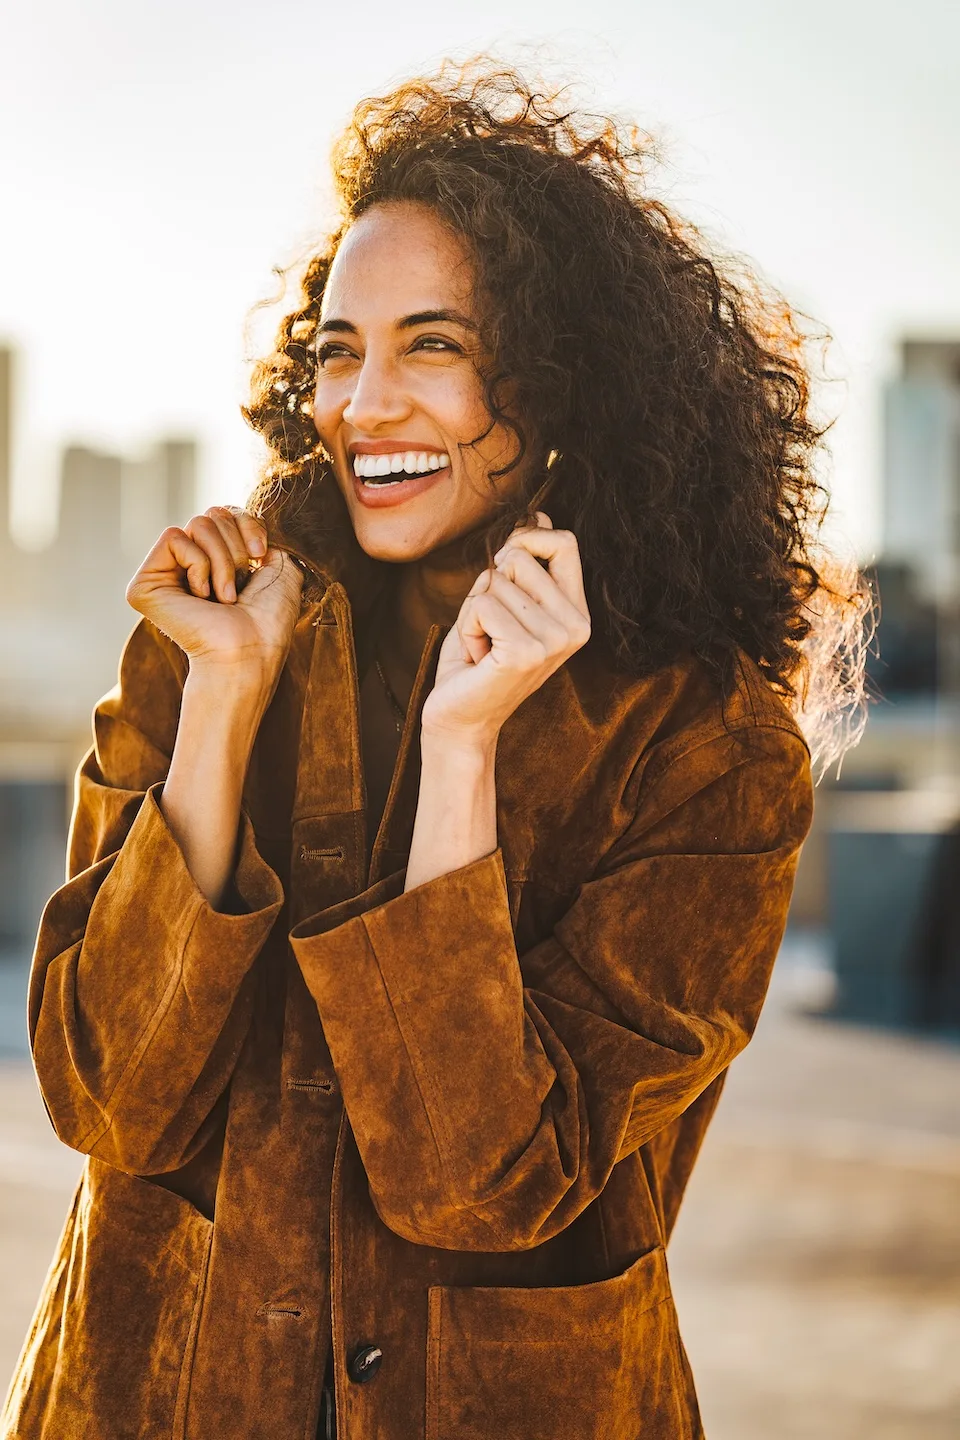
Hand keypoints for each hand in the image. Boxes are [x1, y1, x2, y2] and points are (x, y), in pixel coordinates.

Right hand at [126, 507, 303, 691]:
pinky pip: (174, 537)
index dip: (249, 524)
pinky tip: (201, 597)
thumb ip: (258, 533)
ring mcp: (165, 574)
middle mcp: (188, 566)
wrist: (251, 649)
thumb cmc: (269, 619)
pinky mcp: (144, 584)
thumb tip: (236, 514)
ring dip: (223, 560)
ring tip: (224, 597)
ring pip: (197, 523)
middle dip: (235, 546)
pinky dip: (199, 564)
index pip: (226, 512)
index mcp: (216, 562)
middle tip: (240, 585)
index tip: (261, 555)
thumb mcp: (279, 566)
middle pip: (212, 514)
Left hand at [421, 513, 590, 747]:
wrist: (460, 718)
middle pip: (521, 556)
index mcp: (577, 614)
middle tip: (491, 628)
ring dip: (474, 611)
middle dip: (489, 586)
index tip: (504, 569)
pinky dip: (467, 626)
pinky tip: (478, 656)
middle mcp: (576, 627)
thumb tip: (541, 515)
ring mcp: (555, 641)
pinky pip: (482, 605)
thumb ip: (523, 564)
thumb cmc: (478, 658)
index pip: (564, 543)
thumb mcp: (504, 602)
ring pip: (496, 581)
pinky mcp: (526, 652)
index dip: (526, 540)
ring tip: (484, 645)